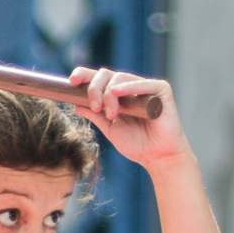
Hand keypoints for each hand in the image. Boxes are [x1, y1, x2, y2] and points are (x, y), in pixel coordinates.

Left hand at [69, 67, 191, 169]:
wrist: (157, 157)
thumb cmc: (137, 144)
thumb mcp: (110, 129)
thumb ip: (96, 115)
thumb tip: (76, 104)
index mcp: (118, 95)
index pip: (100, 79)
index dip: (85, 76)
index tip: (72, 81)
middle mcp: (131, 87)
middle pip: (106, 75)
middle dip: (96, 89)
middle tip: (95, 107)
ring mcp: (146, 87)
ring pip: (120, 79)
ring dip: (110, 95)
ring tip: (111, 114)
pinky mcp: (161, 90)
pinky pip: (142, 84)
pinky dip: (129, 87)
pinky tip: (116, 92)